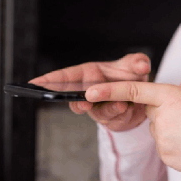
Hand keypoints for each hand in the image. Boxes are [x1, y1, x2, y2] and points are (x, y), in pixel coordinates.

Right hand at [30, 53, 150, 131]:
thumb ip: (136, 61)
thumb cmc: (131, 77)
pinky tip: (127, 108)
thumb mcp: (134, 65)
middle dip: (76, 101)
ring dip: (107, 108)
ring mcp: (98, 107)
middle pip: (74, 98)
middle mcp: (89, 91)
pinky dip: (121, 113)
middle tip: (84, 103)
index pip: (65, 77)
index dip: (49, 79)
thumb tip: (142, 64)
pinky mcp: (110, 119)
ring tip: (120, 104)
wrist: (144, 97)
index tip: (35, 82)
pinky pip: (113, 118)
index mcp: (88, 74)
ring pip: (96, 111)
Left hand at [85, 77, 180, 178]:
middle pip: (152, 112)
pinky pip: (163, 146)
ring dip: (170, 129)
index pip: (134, 90)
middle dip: (164, 112)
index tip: (89, 91)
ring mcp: (162, 139)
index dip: (109, 90)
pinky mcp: (165, 156)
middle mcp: (162, 117)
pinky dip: (174, 145)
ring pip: (158, 130)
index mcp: (172, 96)